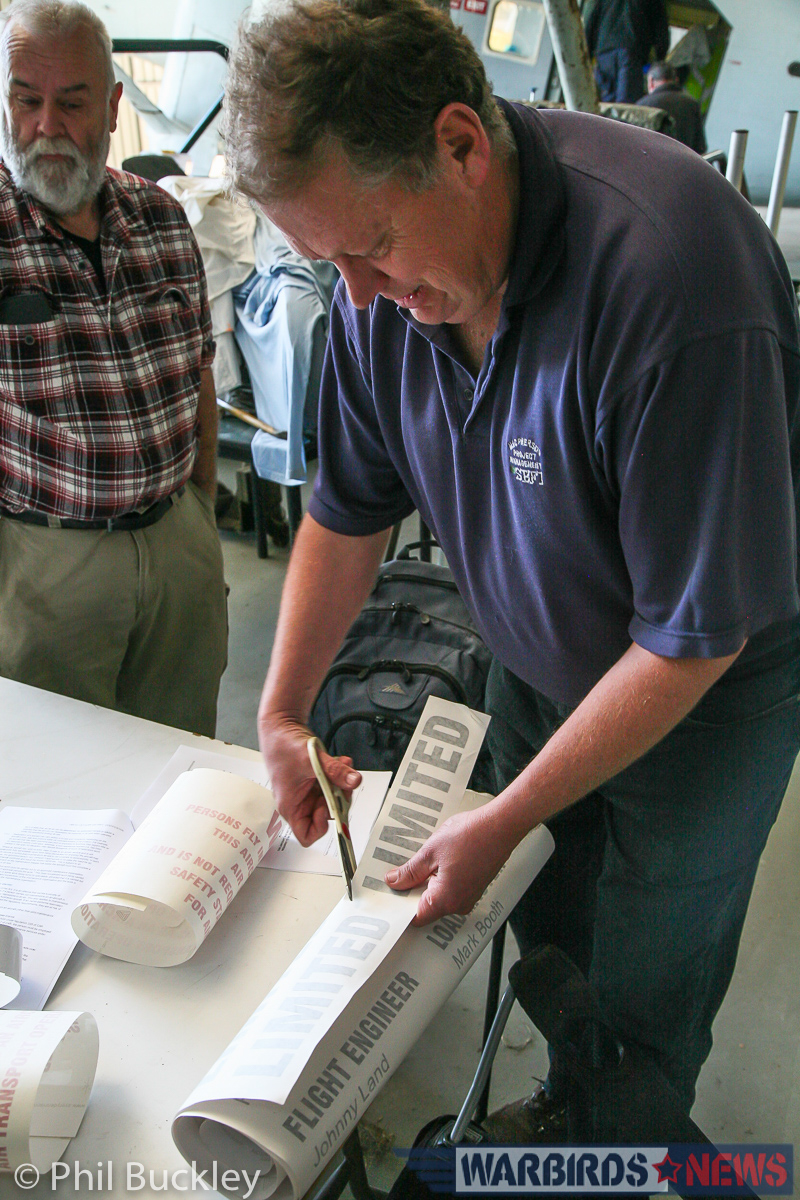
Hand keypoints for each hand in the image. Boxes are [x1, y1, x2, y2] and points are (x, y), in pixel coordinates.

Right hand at [259, 714, 360, 845]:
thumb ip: (334, 771)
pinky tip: (341, 761)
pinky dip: (340, 774)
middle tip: (343, 785)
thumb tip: (354, 780)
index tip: (330, 807)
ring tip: (343, 768)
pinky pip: (333, 784)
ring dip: (341, 785)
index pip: (306, 834)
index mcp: (290, 805)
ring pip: (332, 799)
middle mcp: (299, 801)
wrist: (281, 725)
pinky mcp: (315, 780)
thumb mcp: (311, 759)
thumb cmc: (282, 745)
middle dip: (338, 800)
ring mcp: (308, 791)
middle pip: (325, 816)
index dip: (322, 826)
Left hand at [384, 804, 518, 925]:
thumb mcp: (431, 851)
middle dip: (412, 892)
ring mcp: (468, 897)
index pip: (416, 917)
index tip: (388, 896)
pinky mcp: (474, 888)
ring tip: (420, 862)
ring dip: (426, 884)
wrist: (501, 825)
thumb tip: (394, 881)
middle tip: (398, 874)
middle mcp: (459, 904)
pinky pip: (450, 891)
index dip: (400, 908)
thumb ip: (410, 871)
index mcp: (446, 899)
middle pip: (426, 908)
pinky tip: (436, 861)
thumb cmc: (471, 835)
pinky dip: (440, 880)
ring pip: (438, 898)